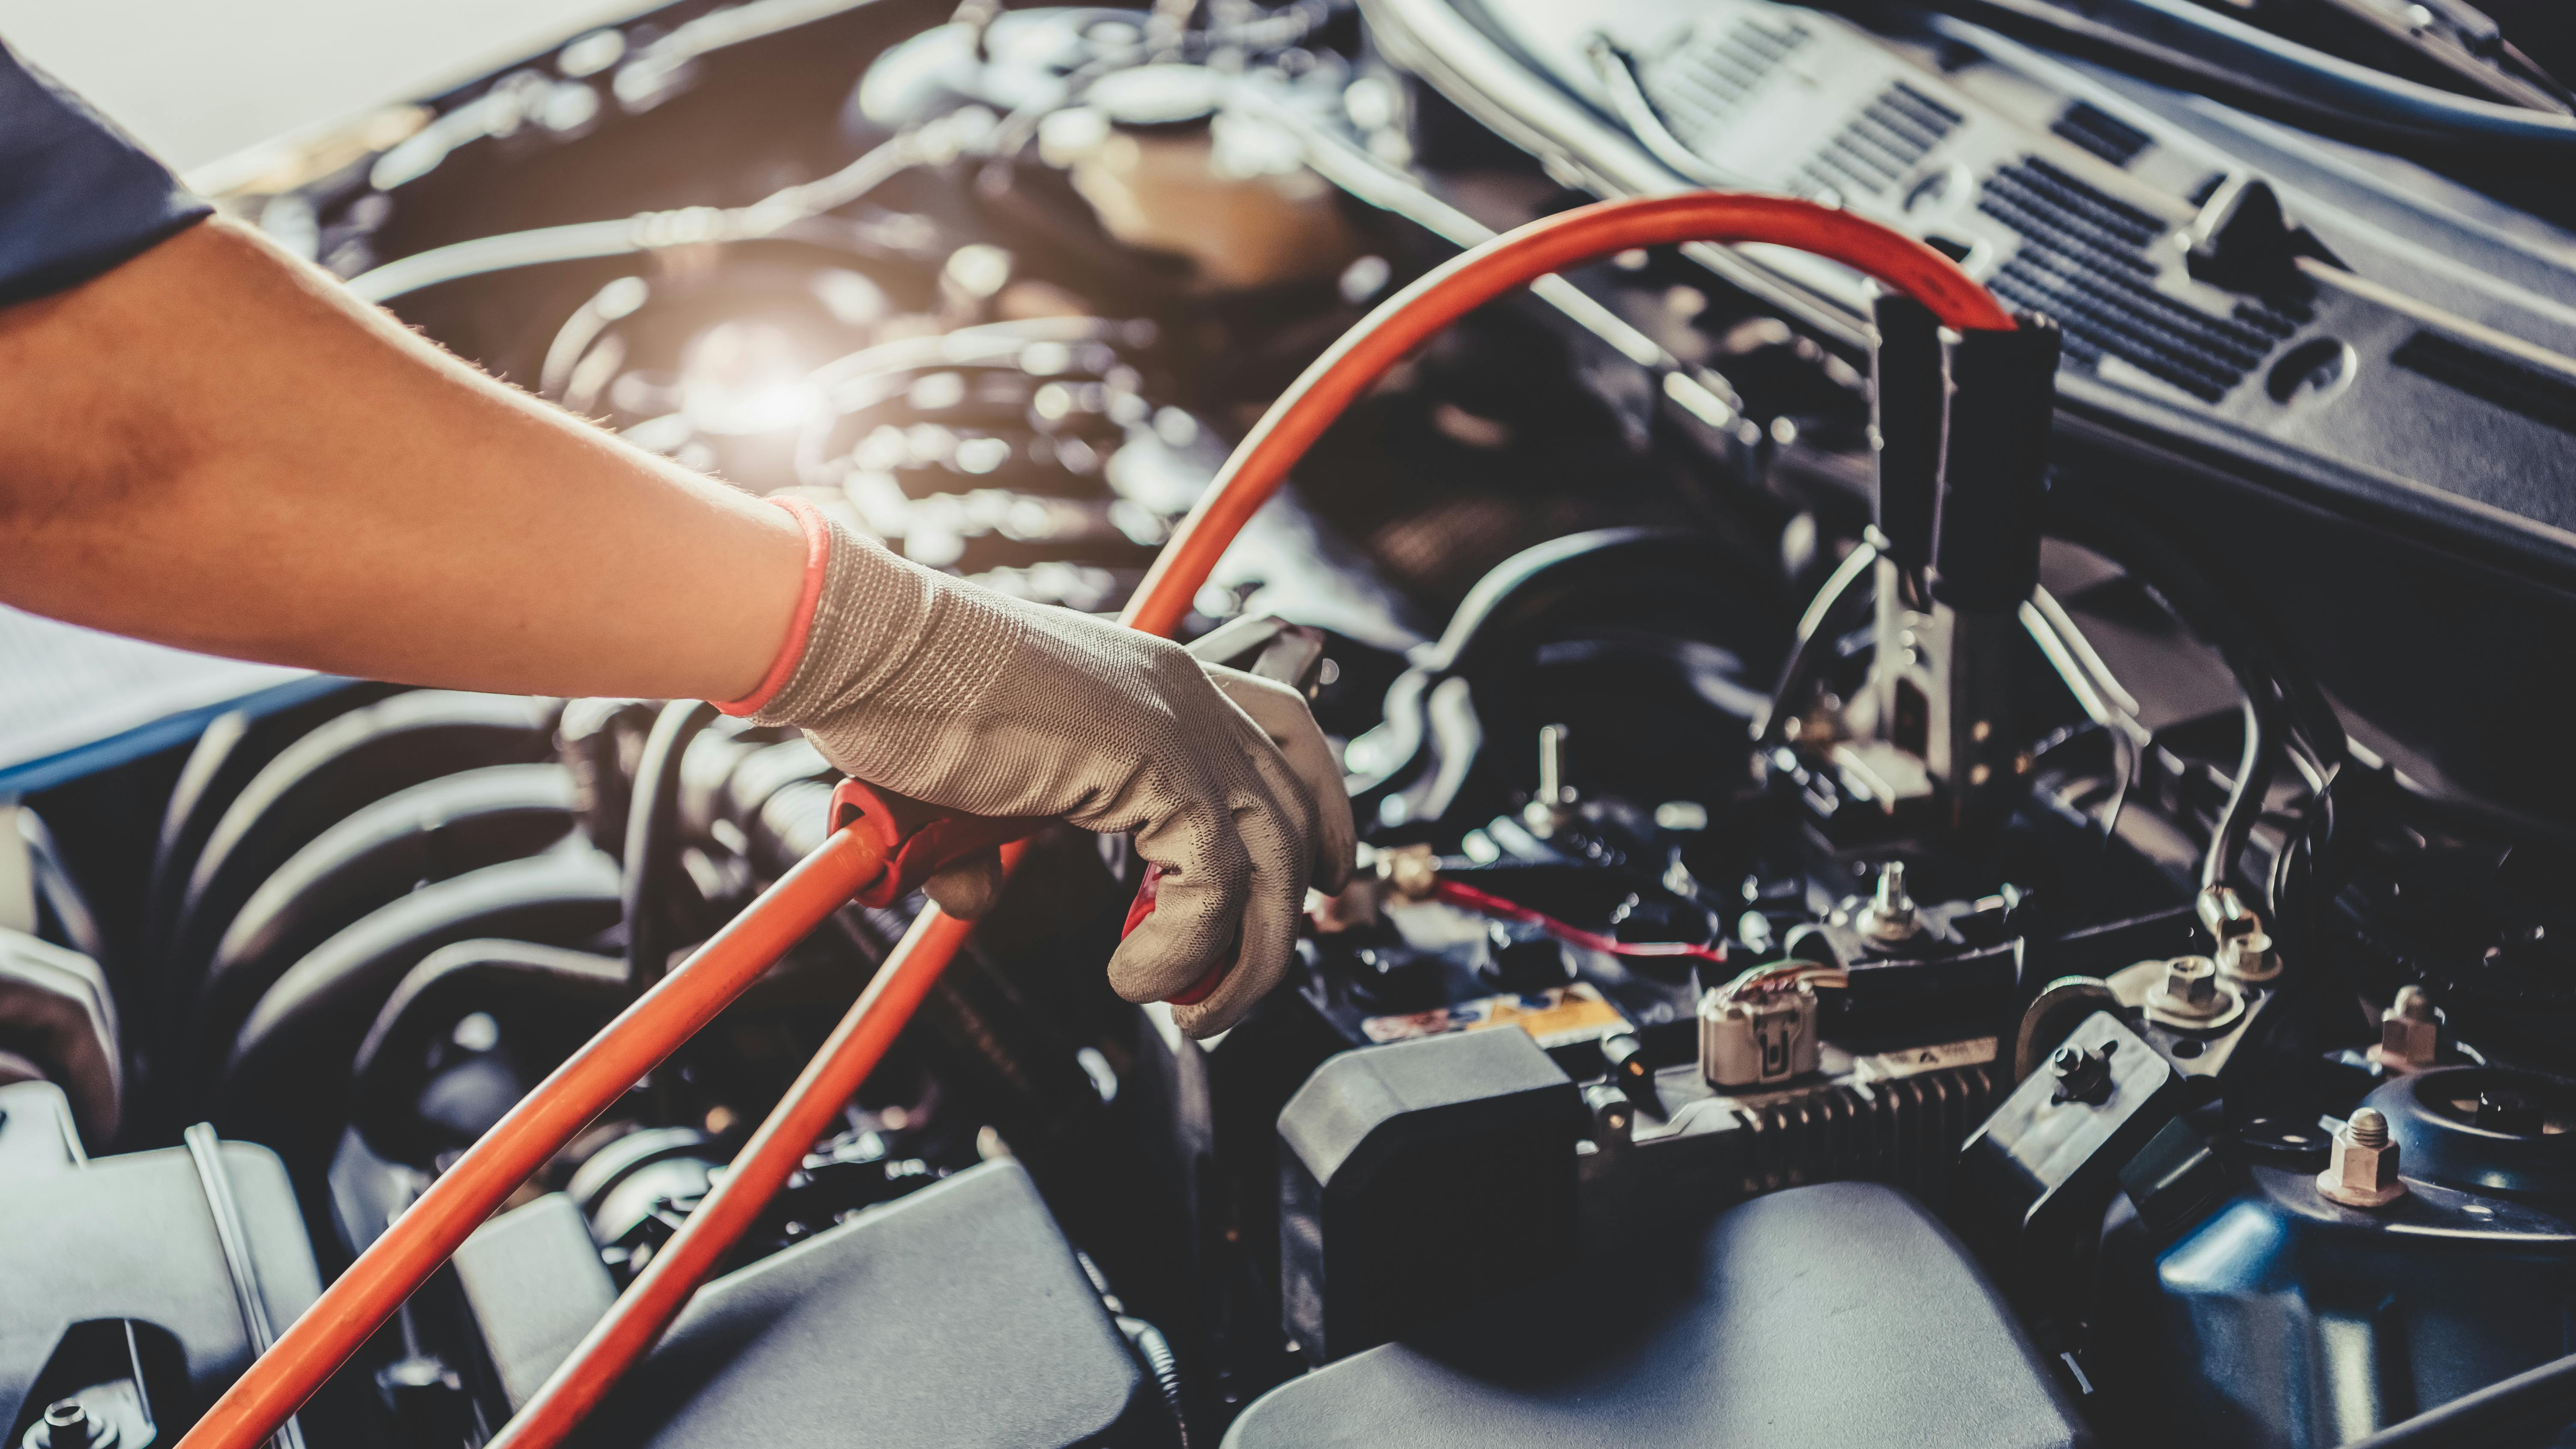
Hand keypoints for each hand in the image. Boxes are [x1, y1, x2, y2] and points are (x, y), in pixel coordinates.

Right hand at [740, 512, 1352, 1035]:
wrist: (873, 648)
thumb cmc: (904, 694)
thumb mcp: (970, 783)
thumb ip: (992, 841)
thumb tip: (975, 894)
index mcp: (1160, 679)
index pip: (1289, 736)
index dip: (1321, 813)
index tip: (1322, 881)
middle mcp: (1188, 694)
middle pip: (1300, 813)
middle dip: (1290, 914)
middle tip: (1236, 986)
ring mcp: (1182, 729)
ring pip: (1275, 866)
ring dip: (1243, 959)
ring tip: (1188, 1009)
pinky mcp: (1161, 769)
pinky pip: (1215, 889)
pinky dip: (1183, 951)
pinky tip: (1133, 977)